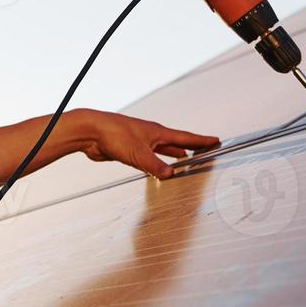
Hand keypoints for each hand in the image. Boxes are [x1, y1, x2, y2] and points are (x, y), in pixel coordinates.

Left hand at [74, 110, 220, 179]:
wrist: (90, 131)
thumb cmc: (113, 134)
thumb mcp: (138, 154)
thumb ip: (155, 166)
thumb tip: (172, 174)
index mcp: (157, 132)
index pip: (185, 137)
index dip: (201, 140)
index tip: (215, 140)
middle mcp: (150, 135)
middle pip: (176, 142)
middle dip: (190, 147)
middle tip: (204, 149)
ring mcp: (139, 141)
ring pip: (162, 148)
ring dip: (173, 153)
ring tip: (184, 158)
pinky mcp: (128, 149)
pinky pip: (148, 156)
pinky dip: (157, 160)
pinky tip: (157, 165)